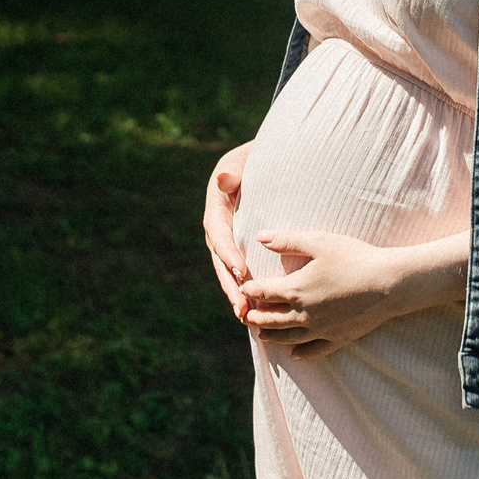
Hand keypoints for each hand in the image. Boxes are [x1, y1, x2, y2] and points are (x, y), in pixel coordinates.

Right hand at [203, 143, 252, 318]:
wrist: (260, 165)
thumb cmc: (254, 160)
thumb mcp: (243, 160)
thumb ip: (233, 172)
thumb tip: (223, 178)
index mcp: (217, 209)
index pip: (219, 234)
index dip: (228, 253)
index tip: (240, 271)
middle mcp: (218, 229)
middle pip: (221, 262)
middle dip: (231, 286)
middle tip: (242, 308)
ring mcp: (228, 241)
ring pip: (229, 273)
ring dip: (237, 295)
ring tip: (247, 317)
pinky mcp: (239, 249)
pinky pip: (240, 273)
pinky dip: (246, 291)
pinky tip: (257, 311)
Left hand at [241, 228, 466, 360]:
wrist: (388, 283)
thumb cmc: (354, 257)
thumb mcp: (319, 242)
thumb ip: (287, 240)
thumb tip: (259, 237)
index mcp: (295, 289)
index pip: (262, 293)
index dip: (250, 290)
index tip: (244, 287)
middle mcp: (303, 314)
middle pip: (269, 320)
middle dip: (254, 317)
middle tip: (245, 315)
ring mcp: (320, 329)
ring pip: (287, 338)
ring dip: (270, 336)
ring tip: (261, 334)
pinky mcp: (337, 339)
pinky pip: (313, 351)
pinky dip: (300, 354)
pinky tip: (295, 355)